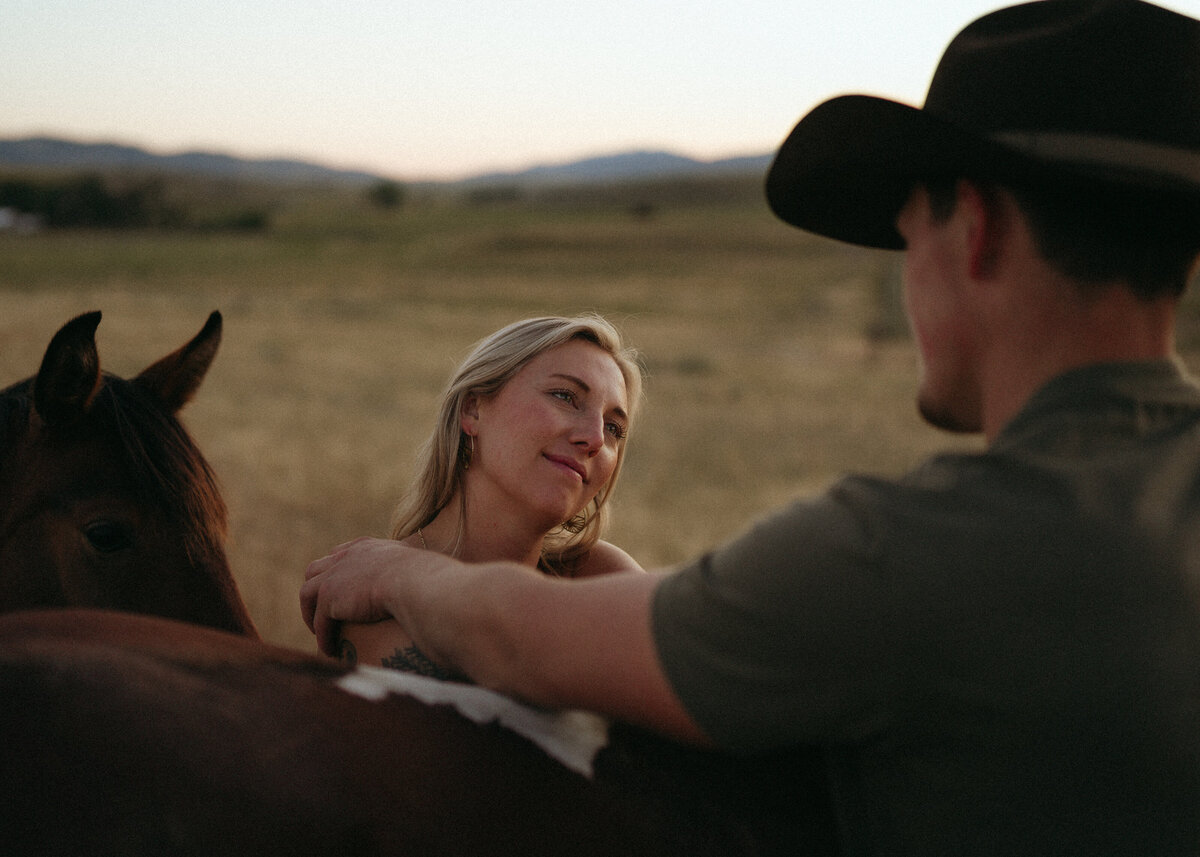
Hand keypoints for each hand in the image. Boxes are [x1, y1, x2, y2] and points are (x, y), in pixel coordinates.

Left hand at [300, 537, 414, 655]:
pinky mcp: (330, 596)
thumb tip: (430, 583)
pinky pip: (319, 620)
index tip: (340, 590)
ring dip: (310, 613)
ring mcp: (334, 575)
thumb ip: (412, 571)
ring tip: (319, 632)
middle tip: (323, 612)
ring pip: (307, 593)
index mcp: (366, 547)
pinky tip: (330, 650)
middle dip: (316, 590)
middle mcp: (346, 557)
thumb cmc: (425, 579)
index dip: (336, 572)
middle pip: (316, 570)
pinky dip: (322, 636)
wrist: (415, 582)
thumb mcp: (415, 566)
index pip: (340, 554)